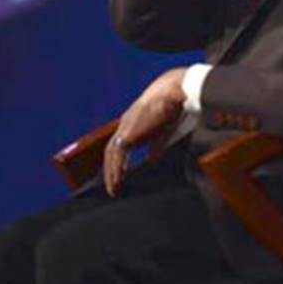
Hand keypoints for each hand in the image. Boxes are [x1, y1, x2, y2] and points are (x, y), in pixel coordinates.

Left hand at [104, 68, 186, 196]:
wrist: (172, 93)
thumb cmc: (170, 108)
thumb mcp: (162, 131)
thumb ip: (156, 146)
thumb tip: (152, 160)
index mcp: (133, 124)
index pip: (119, 146)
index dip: (118, 161)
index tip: (119, 175)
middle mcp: (125, 125)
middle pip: (111, 151)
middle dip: (110, 170)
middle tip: (113, 188)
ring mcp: (125, 128)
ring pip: (111, 154)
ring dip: (111, 173)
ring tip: (114, 189)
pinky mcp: (128, 132)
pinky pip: (118, 154)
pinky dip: (117, 168)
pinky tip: (118, 180)